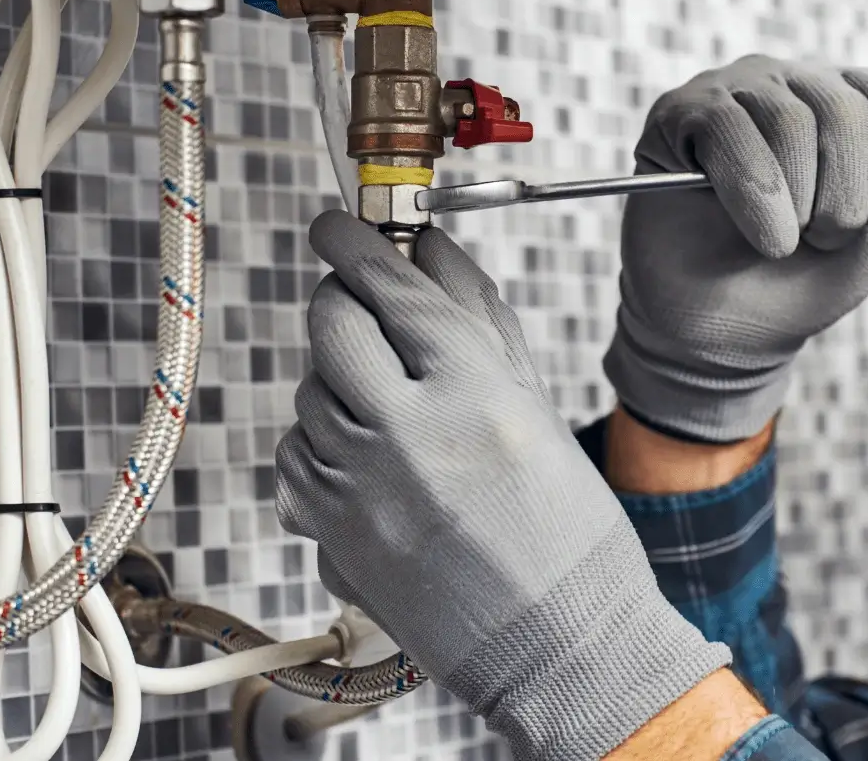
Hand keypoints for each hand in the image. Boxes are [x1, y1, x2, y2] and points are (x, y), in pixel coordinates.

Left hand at [275, 212, 729, 760]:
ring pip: (308, 392)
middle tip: (361, 300)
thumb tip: (431, 250)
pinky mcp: (331, 536)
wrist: (559, 644)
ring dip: (337, 379)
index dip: (357, 242)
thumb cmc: (570, 531)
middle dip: (342, 300)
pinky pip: (297, 459)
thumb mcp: (536, 407)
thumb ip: (479, 319)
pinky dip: (322, 444)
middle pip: (332, 325)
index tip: (338, 224)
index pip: (391, 286)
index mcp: (473, 390)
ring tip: (389, 403)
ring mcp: (360, 488)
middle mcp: (408, 432)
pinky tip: (370, 458)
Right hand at [603, 55, 867, 443]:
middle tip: (829, 241)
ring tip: (788, 243)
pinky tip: (762, 237)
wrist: (727, 330)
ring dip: (801, 206)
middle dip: (850, 199)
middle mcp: (797, 82)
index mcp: (854, 101)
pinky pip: (730, 131)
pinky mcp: (682, 112)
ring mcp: (737, 90)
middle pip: (846, 109)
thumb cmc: (810, 276)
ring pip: (791, 123)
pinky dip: (755, 199)